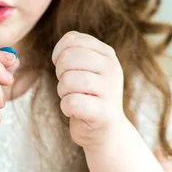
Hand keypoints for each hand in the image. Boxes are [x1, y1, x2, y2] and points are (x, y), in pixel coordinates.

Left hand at [52, 31, 130, 152]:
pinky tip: (74, 111)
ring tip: (73, 98)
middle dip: (60, 74)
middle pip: (68, 58)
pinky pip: (71, 102)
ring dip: (62, 92)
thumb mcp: (85, 69)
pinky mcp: (104, 113)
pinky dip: (66, 107)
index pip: (72, 39)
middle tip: (68, 86)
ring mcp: (110, 91)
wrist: (106, 132)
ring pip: (68, 80)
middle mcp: (112, 69)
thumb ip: (74, 53)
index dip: (58, 53)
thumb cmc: (89, 96)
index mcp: (107, 54)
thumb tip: (59, 54)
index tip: (63, 68)